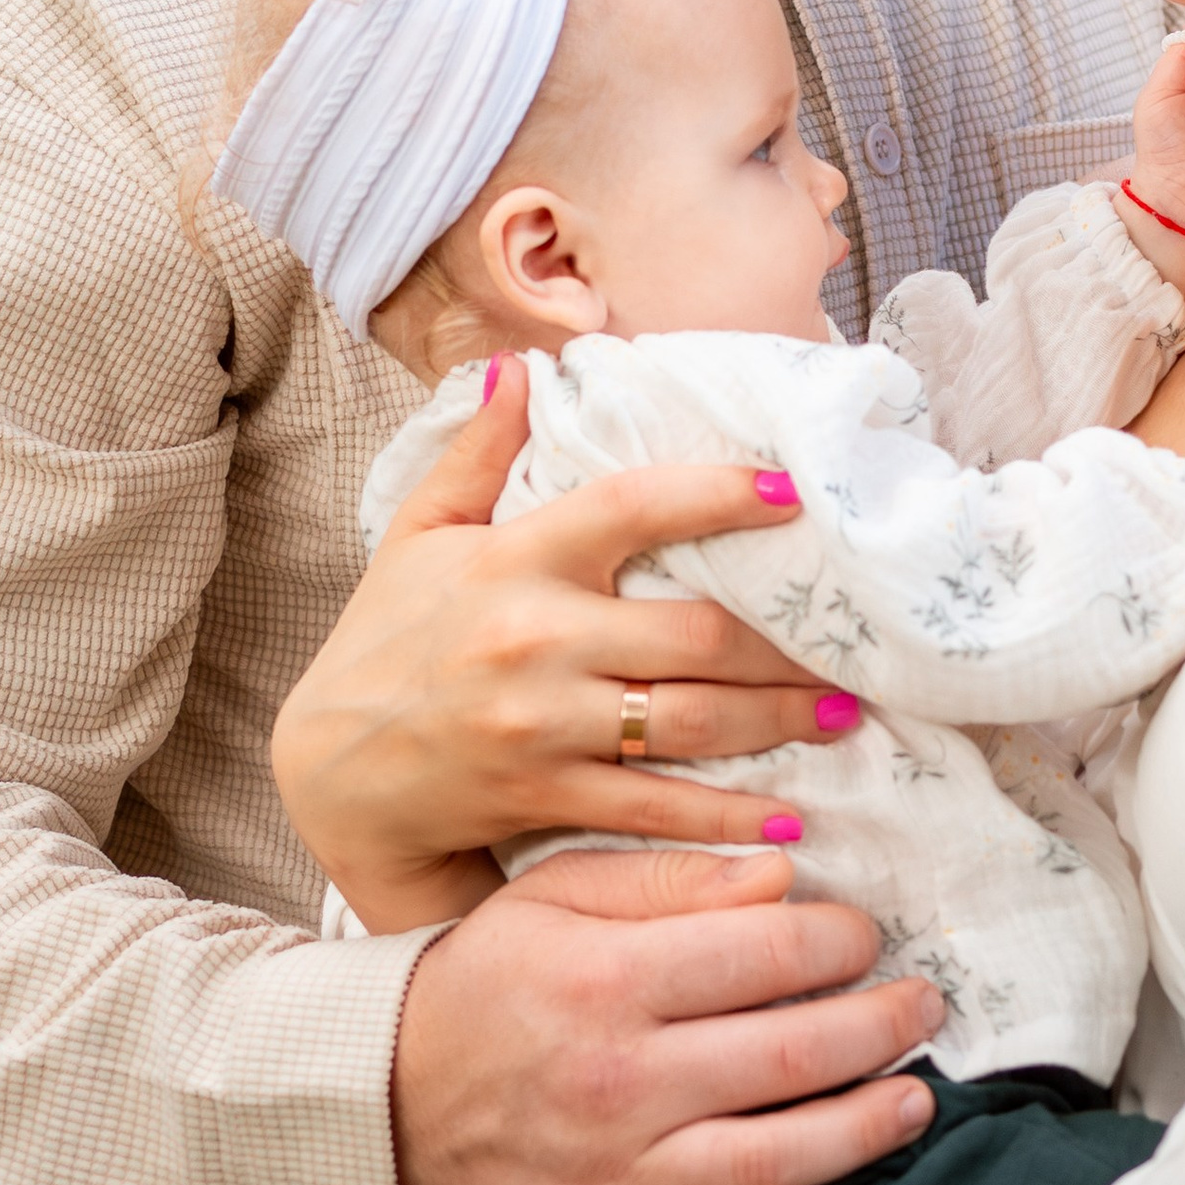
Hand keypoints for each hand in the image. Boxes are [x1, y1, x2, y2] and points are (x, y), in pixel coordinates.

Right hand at [274, 358, 845, 925]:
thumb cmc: (385, 639)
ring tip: (848, 710)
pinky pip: (657, 807)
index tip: (789, 488)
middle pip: (693, 631)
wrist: (330, 771)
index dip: (718, 494)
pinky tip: (790, 815)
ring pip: (692, 719)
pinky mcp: (546, 796)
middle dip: (785, 639)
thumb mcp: (417, 532)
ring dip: (780, 718)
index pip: (634, 506)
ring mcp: (545, 724)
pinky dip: (729, 817)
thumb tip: (519, 368)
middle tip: (854, 634)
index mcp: (516, 558)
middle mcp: (538, 637)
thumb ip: (475, 452)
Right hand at [392, 846, 942, 1184]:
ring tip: (916, 1101)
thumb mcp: (559, 893)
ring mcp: (619, 1177)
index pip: (763, 952)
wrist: (389, 1094)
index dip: (838, 939)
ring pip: (771, 1161)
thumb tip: (782, 876)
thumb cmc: (488, 979)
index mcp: (611, 979)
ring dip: (861, 1131)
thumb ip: (670, 878)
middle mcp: (622, 1081)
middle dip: (878, 1026)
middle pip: (788, 1053)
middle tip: (924, 1005)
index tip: (866, 933)